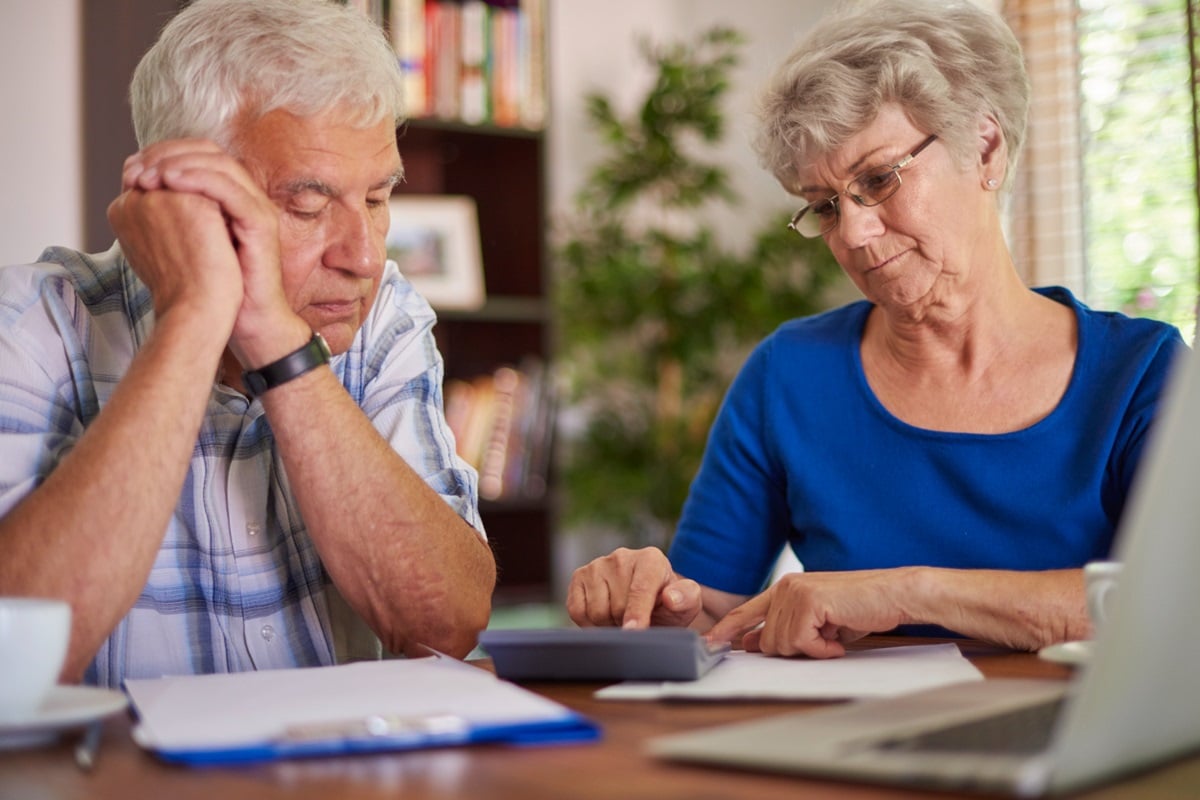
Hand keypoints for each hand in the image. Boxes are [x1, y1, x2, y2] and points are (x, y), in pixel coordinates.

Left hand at [117, 140, 300, 358]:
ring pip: (220, 165)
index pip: (199, 155)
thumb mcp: (186, 242)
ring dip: (179, 163)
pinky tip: (170, 183)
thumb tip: (134, 193)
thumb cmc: (218, 289)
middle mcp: (248, 197)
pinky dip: (198, 179)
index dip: (164, 154)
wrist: (247, 320)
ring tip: (150, 176)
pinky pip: (229, 190)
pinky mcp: (261, 224)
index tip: (132, 169)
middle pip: (210, 152)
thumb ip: (169, 215)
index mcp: (231, 198)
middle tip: (138, 169)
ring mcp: (258, 208)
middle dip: (168, 154)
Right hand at [566, 547, 702, 628]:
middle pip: (616, 606)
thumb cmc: (668, 605)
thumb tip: (671, 597)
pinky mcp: (578, 576)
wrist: (647, 603)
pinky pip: (576, 610)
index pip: (640, 589)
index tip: (634, 631)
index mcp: (651, 559)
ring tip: (622, 618)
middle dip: (626, 623)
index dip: (637, 613)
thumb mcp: (686, 604)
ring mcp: (597, 565)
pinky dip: (589, 623)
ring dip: (609, 624)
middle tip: (637, 623)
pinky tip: (605, 616)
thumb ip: (686, 598)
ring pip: (596, 611)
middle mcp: (622, 556)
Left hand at [705, 569, 911, 657]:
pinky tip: (838, 638)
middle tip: (825, 639)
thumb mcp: (818, 622)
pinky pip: (801, 643)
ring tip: (834, 634)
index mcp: (784, 589)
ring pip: (782, 644)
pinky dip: (822, 649)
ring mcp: (795, 592)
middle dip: (796, 650)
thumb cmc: (861, 608)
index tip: (709, 644)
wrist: (894, 595)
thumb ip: (786, 628)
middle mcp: (784, 587)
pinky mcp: (808, 602)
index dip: (726, 630)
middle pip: (768, 641)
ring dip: (812, 649)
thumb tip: (753, 644)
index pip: (746, 612)